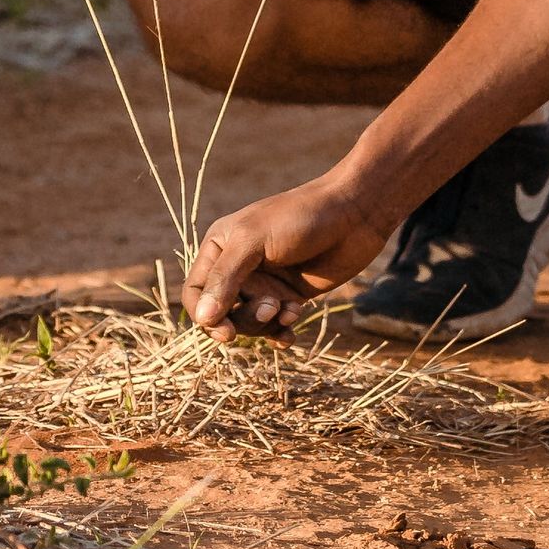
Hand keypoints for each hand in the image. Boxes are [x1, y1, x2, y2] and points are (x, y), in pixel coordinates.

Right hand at [187, 177, 390, 337]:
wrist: (354, 215)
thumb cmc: (299, 217)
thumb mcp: (254, 241)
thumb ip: (226, 279)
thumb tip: (201, 319)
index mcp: (219, 246)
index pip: (195, 292)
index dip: (204, 316)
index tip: (225, 332)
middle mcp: (238, 267)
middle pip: (223, 313)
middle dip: (246, 318)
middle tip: (272, 307)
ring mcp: (266, 283)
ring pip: (250, 322)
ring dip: (267, 323)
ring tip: (290, 309)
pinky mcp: (290, 296)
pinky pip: (274, 326)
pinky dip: (280, 332)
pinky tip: (291, 333)